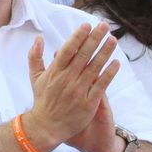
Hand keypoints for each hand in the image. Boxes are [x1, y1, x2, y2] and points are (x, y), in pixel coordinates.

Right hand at [25, 23, 119, 151]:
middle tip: (104, 25)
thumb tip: (38, 38)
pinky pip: (101, 85)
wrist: (46, 126)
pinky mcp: (89, 102)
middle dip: (94, 39)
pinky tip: (116, 63)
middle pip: (83, 55)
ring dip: (104, 52)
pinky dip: (109, 73)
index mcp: (54, 71)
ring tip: (112, 39)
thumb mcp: (35, 77)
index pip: (68, 49)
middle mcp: (67, 79)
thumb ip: (35, 57)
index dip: (78, 36)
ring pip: (94, 67)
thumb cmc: (42, 100)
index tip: (87, 25)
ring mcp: (78, 90)